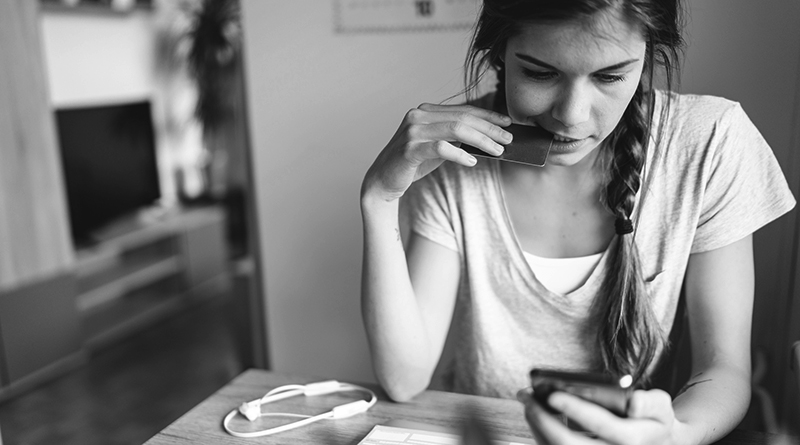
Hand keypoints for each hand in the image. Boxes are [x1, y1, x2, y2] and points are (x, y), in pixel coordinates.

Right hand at [361, 103, 511, 202]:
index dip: (487, 115)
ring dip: (481, 140)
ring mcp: (412, 130)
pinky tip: (472, 162)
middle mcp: (418, 115)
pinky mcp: (409, 148)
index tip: (507, 122)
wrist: (383, 181)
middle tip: (508, 139)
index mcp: (425, 111)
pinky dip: (460, 155)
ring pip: (456, 129)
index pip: (463, 109)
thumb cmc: (412, 163)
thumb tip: (487, 136)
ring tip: (497, 150)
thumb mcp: (437, 146)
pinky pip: (441, 148)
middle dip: (489, 128)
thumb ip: (455, 137)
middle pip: (463, 118)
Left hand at [518, 387, 680, 444]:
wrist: (656, 444)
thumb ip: (650, 402)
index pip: (603, 425)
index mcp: (633, 440)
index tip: (553, 395)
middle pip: (570, 444)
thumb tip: (632, 402)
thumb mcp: (661, 407)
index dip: (577, 410)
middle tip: (527, 397)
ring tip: (526, 400)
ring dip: (536, 426)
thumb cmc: (653, 420)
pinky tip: (534, 412)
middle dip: (544, 420)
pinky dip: (540, 432)